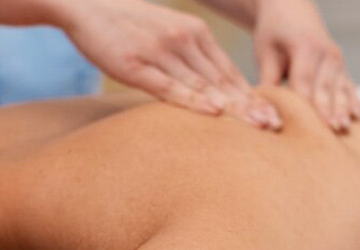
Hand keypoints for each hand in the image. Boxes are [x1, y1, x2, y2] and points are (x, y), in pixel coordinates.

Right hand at [54, 0, 282, 129]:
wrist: (84, 5)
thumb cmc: (123, 26)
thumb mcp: (164, 35)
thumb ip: (186, 57)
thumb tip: (204, 89)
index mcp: (195, 33)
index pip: (229, 71)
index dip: (252, 95)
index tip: (274, 116)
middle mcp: (185, 40)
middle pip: (223, 80)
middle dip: (250, 106)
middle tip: (275, 127)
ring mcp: (163, 52)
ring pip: (204, 85)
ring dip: (232, 109)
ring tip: (256, 127)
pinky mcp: (138, 65)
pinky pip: (170, 86)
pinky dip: (194, 101)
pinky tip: (213, 113)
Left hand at [252, 0, 359, 131]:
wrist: (292, 11)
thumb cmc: (275, 32)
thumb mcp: (266, 52)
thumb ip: (267, 80)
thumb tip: (263, 107)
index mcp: (306, 47)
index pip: (303, 82)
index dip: (303, 106)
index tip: (301, 127)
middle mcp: (327, 53)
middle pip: (325, 89)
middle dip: (326, 112)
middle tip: (327, 133)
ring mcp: (337, 60)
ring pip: (340, 89)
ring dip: (342, 110)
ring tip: (342, 129)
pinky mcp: (342, 67)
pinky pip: (350, 85)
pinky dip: (353, 100)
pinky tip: (357, 115)